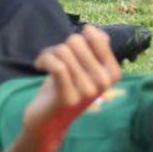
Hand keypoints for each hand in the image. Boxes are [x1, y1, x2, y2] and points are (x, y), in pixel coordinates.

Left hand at [21, 26, 121, 144]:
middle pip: (77, 42)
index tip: (71, 48)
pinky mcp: (68, 97)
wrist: (48, 120)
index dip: (80, 37)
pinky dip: (44, 59)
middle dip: (61, 46)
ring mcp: (87, 91)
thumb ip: (93, 48)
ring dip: (50, 53)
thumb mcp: (83, 66)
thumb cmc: (66, 88)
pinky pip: (57, 65)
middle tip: (55, 59)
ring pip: (64, 51)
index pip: (98, 38)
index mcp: (113, 73)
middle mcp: (104, 83)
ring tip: (46, 64)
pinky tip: (39, 65)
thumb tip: (95, 31)